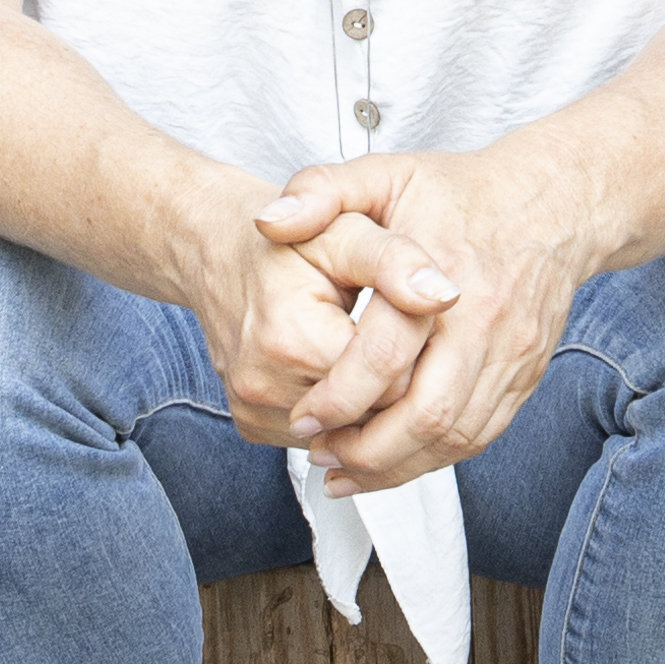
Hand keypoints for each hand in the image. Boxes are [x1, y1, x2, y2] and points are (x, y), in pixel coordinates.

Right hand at [180, 170, 465, 447]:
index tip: (411, 312)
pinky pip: (323, 433)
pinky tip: (339, 362)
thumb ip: (395, 259)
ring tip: (360, 340)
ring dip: (370, 395)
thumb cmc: (295, 240)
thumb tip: (443, 295)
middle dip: (396, 374)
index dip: (416, 348)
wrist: (221, 252)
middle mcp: (263, 387)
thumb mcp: (348, 230)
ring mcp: (254, 412)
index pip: (392, 380)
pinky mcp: (253, 426)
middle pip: (372, 411)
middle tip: (389, 326)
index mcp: (290, 339)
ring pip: (351, 430)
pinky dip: (342, 407)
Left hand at [254, 131, 603, 494]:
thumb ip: (320, 191)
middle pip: (426, 415)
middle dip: (366, 451)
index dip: (337, 400)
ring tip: (350, 468)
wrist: (553, 201)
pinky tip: (399, 458)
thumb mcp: (385, 173)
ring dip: (399, 466)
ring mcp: (513, 352)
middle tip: (321, 454)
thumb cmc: (461, 191)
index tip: (303, 416)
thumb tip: (268, 223)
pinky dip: (436, 456)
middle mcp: (485, 320)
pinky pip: (483, 435)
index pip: (385, 358)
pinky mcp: (528, 372)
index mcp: (442, 273)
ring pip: (456, 437)